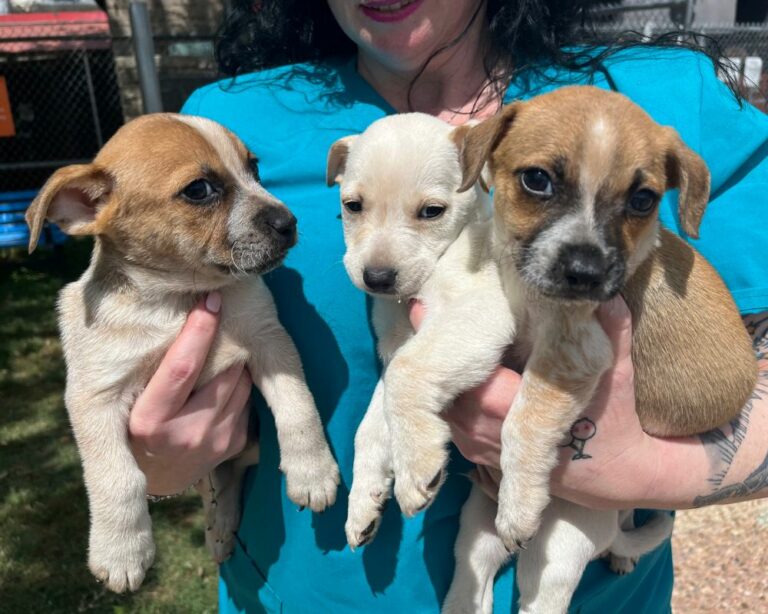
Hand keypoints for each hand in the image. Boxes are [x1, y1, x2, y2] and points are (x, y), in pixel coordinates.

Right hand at [129, 293, 251, 495]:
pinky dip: (239, 383)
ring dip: (235, 363)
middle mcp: (184, 435)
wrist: (156, 477)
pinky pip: (247, 398)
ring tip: (221, 354)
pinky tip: (224, 382)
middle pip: (221, 372)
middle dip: (225, 342)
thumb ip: (148, 369)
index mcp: (149, 422)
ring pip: (240, 382)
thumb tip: (174, 312)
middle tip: (222, 317)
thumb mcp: (129, 402)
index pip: (182, 368)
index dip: (199, 330)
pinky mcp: (234, 444)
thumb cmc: (136, 424)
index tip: (210, 300)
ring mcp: (213, 442)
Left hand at [409, 296, 660, 509]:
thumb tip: (604, 291)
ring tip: (426, 335)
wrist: (617, 474)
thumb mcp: (617, 374)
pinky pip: (450, 425)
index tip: (425, 311)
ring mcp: (484, 453)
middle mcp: (495, 439)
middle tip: (419, 313)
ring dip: (436, 380)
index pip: (475, 385)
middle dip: (434, 361)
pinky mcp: (481, 458)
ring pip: (445, 413)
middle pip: (448, 398)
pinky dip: (443, 398)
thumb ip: (612, 331)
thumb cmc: (616, 420)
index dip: (448, 354)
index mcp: (524, 417)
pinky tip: (442, 371)